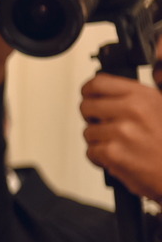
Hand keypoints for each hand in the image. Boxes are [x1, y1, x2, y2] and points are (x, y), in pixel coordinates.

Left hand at [81, 73, 161, 201]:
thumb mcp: (160, 108)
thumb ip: (134, 97)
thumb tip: (104, 91)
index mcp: (143, 96)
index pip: (99, 83)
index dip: (88, 91)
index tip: (89, 96)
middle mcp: (132, 110)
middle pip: (86, 107)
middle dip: (92, 118)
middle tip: (105, 126)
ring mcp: (121, 131)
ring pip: (88, 131)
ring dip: (99, 141)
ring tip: (120, 145)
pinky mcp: (113, 152)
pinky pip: (90, 151)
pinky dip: (100, 158)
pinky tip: (117, 158)